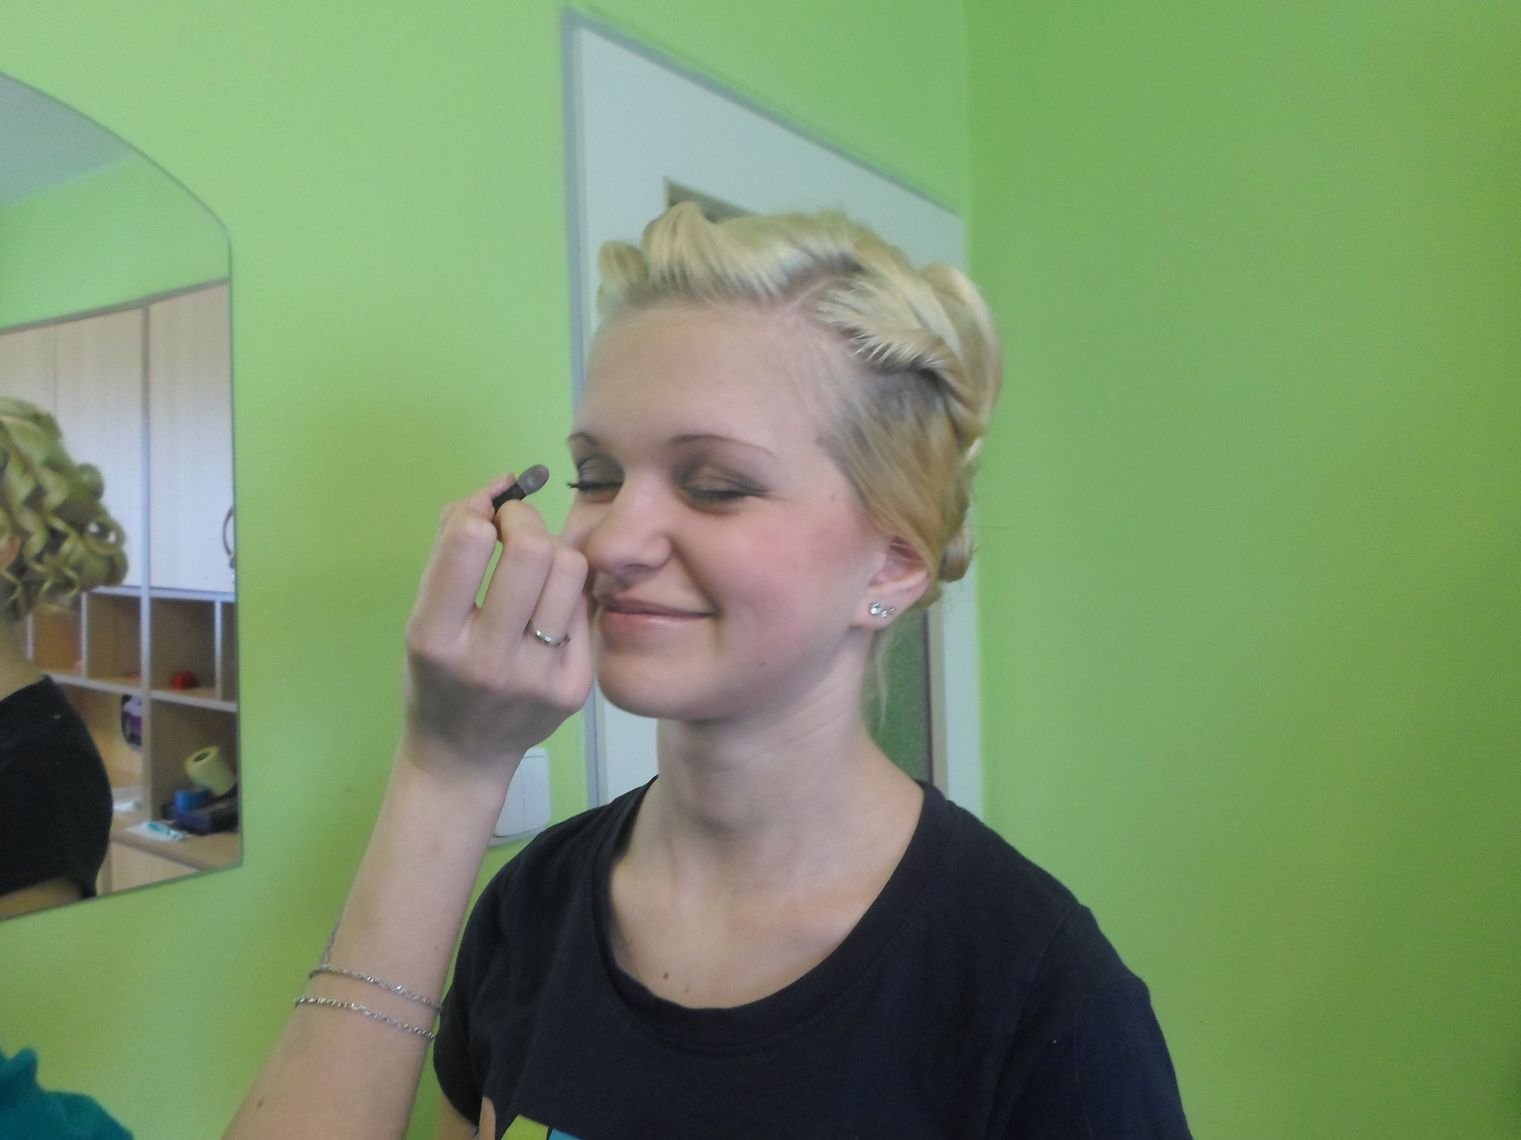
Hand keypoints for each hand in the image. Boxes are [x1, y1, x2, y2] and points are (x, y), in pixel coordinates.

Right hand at [401, 474, 591, 778]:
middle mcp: (485, 661)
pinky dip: (566, 594)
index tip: (484, 519)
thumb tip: (502, 482)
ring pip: (571, 570)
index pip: (467, 541)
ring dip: (553, 551)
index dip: (482, 511)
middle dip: (525, 520)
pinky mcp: (574, 690)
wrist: (463, 754)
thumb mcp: (423, 612)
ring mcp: (535, 679)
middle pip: (532, 550)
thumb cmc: (438, 671)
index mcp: (434, 638)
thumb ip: (452, 544)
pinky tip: (547, 609)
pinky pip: (584, 607)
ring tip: (535, 568)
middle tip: (515, 528)